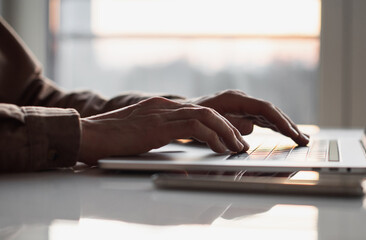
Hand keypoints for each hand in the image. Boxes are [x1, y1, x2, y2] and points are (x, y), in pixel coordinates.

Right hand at [78, 97, 248, 164]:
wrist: (85, 135)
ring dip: (226, 132)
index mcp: (160, 107)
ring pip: (206, 116)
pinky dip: (211, 137)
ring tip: (236, 147)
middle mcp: (164, 106)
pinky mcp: (158, 125)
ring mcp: (161, 113)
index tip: (229, 137)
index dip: (218, 123)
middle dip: (228, 127)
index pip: (198, 111)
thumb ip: (160, 139)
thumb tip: (182, 157)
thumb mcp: (140, 137)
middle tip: (240, 143)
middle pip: (207, 111)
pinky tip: (220, 148)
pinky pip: (193, 126)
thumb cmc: (107, 141)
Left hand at [189, 90, 308, 145]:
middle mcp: (241, 100)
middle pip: (271, 112)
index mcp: (234, 99)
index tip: (292, 133)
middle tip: (304, 140)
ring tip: (301, 139)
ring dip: (286, 127)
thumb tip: (251, 129)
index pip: (264, 109)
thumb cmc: (190, 117)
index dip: (280, 121)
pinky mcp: (241, 112)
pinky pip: (263, 119)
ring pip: (269, 115)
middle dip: (289, 126)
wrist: (178, 111)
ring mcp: (242, 106)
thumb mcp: (207, 122)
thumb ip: (229, 125)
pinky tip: (287, 134)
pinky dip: (276, 127)